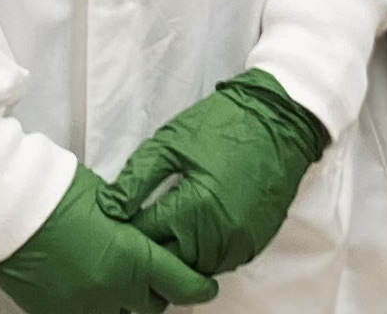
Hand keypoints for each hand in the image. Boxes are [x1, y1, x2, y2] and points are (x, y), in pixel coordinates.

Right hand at [0, 164, 217, 313]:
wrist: (5, 207)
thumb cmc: (58, 191)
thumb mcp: (108, 200)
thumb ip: (130, 223)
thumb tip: (140, 231)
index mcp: (129, 257)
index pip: (178, 282)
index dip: (197, 286)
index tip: (206, 286)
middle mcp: (110, 291)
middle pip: (151, 306)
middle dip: (159, 293)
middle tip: (159, 277)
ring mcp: (81, 308)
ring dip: (126, 303)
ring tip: (124, 286)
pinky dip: (95, 306)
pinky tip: (92, 290)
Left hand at [100, 71, 328, 276]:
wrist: (280, 118)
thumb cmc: (222, 123)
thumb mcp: (171, 141)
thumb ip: (136, 178)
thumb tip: (106, 209)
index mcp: (195, 207)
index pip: (147, 239)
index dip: (126, 233)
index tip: (113, 227)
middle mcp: (219, 235)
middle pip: (170, 263)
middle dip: (149, 252)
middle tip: (133, 235)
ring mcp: (240, 244)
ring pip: (195, 269)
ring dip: (176, 256)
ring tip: (161, 235)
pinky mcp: (255, 244)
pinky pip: (219, 263)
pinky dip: (201, 254)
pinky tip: (190, 234)